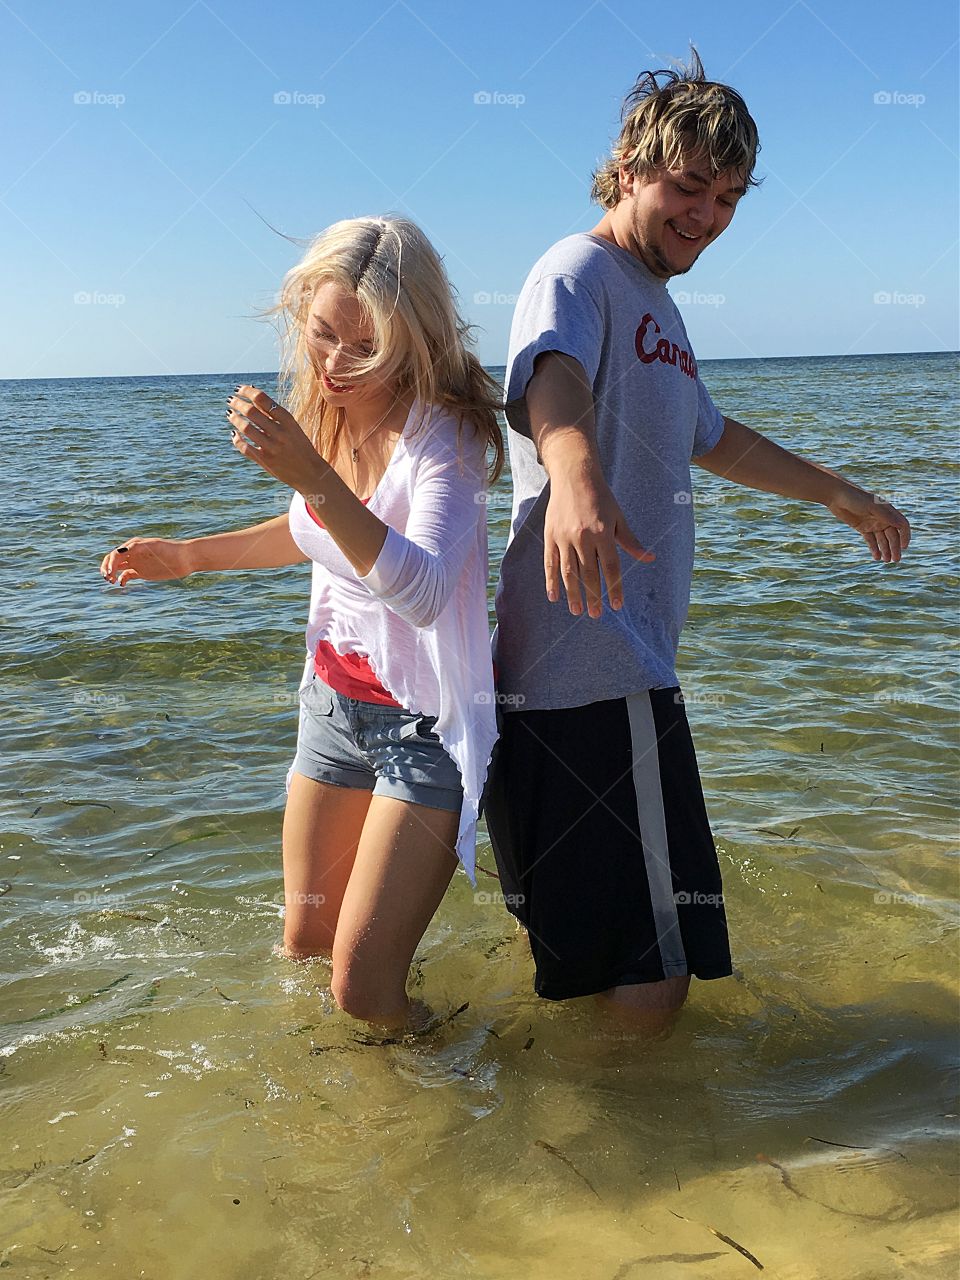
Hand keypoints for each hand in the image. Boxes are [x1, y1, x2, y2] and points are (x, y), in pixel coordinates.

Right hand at [100, 537, 192, 585]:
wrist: (186, 558)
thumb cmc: (171, 549)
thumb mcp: (154, 546)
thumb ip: (137, 547)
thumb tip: (119, 550)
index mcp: (134, 546)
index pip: (115, 554)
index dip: (109, 563)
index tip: (110, 573)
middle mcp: (133, 554)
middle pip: (113, 560)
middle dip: (106, 568)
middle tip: (106, 578)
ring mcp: (137, 563)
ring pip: (118, 567)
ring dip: (111, 573)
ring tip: (111, 581)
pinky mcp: (142, 572)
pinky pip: (127, 576)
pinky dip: (122, 580)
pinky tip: (121, 584)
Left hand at [227, 385, 323, 494]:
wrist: (311, 473)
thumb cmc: (299, 446)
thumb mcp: (291, 427)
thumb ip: (272, 413)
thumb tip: (252, 392)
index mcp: (288, 420)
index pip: (263, 399)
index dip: (247, 391)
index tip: (239, 389)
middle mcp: (280, 432)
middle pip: (251, 412)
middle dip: (237, 403)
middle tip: (230, 400)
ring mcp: (272, 447)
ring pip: (245, 428)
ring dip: (234, 418)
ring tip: (230, 413)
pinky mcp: (265, 460)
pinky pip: (244, 447)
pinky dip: (237, 438)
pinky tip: (235, 433)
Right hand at [543, 466, 654, 616]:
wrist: (574, 476)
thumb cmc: (601, 497)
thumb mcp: (619, 517)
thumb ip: (631, 541)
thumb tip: (649, 559)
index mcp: (603, 533)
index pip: (611, 567)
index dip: (614, 588)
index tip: (617, 606)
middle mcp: (583, 537)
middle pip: (589, 573)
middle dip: (593, 596)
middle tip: (595, 615)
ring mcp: (564, 537)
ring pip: (569, 572)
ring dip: (573, 593)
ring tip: (577, 610)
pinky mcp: (550, 536)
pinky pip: (550, 563)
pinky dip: (551, 581)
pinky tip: (553, 597)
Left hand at [826, 485, 910, 562]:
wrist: (837, 496)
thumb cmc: (856, 498)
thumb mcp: (872, 507)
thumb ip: (886, 516)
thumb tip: (901, 525)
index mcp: (888, 511)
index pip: (902, 525)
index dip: (905, 536)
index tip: (904, 547)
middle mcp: (882, 518)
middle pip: (892, 536)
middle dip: (894, 548)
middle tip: (895, 560)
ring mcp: (872, 523)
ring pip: (882, 540)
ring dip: (885, 550)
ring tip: (886, 560)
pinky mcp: (862, 527)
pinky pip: (871, 540)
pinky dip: (874, 548)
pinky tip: (876, 557)